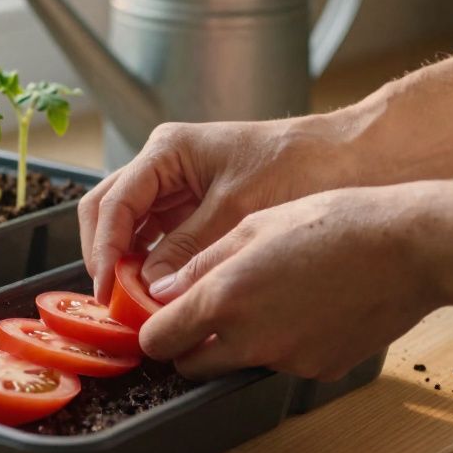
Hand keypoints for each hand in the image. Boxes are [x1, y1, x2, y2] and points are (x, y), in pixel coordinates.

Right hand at [79, 115, 357, 302]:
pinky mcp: (192, 206)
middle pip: (107, 209)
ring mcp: (175, 185)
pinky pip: (156, 236)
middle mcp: (163, 164)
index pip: (114, 202)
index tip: (107, 288)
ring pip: (127, 224)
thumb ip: (189, 249)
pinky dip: (150, 263)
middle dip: (103, 253)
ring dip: (123, 261)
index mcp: (167, 151)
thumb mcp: (238, 211)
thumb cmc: (298, 167)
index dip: (104, 248)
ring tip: (130, 302)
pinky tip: (155, 292)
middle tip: (110, 299)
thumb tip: (150, 290)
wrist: (348, 158)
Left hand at [139, 184, 443, 380]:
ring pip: (239, 363)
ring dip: (237, 342)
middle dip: (189, 344)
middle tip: (204, 312)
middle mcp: (252, 340)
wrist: (410, 247)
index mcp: (225, 299)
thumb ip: (200, 263)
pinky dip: (283, 344)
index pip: (160, 341)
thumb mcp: (253, 226)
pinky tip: (306, 307)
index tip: (159, 317)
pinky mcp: (321, 370)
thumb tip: (162, 289)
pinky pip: (283, 363)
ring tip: (268, 296)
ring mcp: (289, 361)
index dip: (155, 331)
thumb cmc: (334, 222)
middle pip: (192, 365)